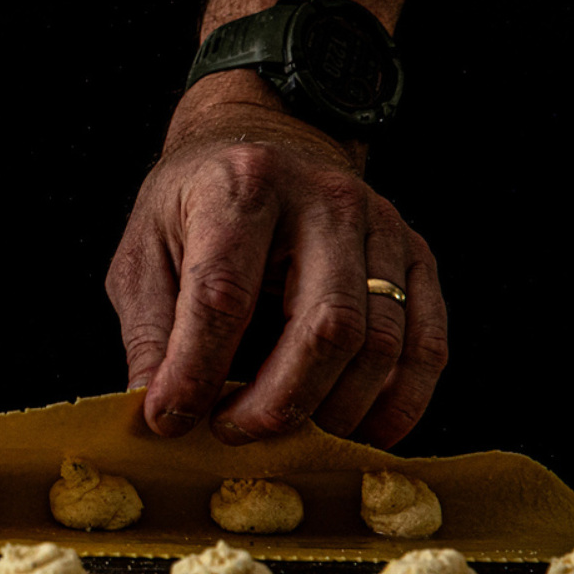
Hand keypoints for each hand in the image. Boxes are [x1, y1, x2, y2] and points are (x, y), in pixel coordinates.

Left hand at [105, 73, 446, 448]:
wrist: (267, 138)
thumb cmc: (195, 205)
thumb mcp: (145, 252)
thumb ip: (151, 332)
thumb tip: (158, 413)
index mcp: (241, 188)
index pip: (224, 294)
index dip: (198, 370)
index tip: (171, 420)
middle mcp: (323, 199)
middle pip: (324, 325)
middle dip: (279, 401)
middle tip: (235, 434)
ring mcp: (381, 225)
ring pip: (381, 341)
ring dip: (335, 409)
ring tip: (285, 436)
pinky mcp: (416, 254)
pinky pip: (428, 342)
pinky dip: (400, 401)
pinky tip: (360, 430)